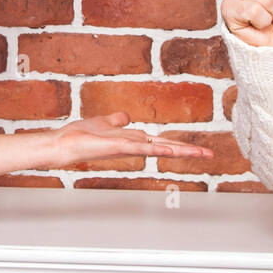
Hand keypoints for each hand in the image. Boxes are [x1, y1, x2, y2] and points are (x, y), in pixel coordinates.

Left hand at [42, 112, 214, 167]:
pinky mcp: (118, 146)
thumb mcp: (103, 122)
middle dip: (188, 151)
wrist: (63, 145)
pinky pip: (142, 147)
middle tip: (209, 154)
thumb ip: (116, 120)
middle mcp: (133, 145)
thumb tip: (127, 117)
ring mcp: (127, 147)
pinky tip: (171, 150)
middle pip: (166, 147)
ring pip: (159, 148)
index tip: (197, 149)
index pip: (161, 142)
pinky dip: (158, 149)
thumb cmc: (80, 136)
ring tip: (201, 153)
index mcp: (132, 140)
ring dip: (181, 150)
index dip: (179, 145)